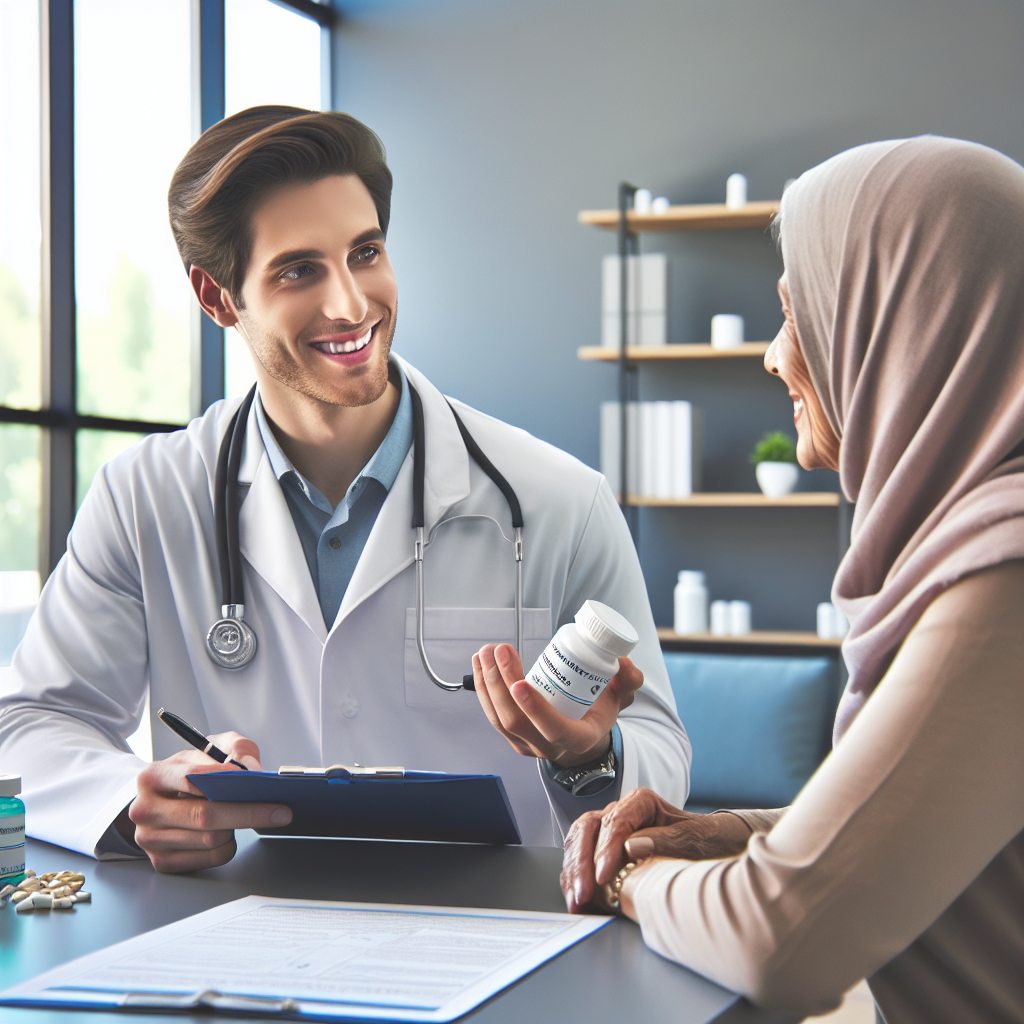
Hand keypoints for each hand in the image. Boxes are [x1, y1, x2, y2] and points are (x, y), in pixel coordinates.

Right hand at [128, 732, 292, 873]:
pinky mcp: (163, 861)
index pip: (191, 778)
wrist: (160, 799)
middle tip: (281, 810)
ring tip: (247, 814)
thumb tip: (252, 770)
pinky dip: (229, 845)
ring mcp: (150, 839)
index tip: (254, 780)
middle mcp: (145, 809)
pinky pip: (211, 858)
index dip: (224, 778)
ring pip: (210, 839)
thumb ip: (236, 748)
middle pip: (204, 815)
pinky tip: (229, 832)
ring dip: (236, 828)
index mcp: (153, 776)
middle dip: (248, 812)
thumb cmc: (189, 772)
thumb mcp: (210, 748)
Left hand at [472, 643, 643, 766]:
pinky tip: (480, 664)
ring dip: (487, 683)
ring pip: (499, 718)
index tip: (520, 682)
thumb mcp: (621, 697)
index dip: (535, 709)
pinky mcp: (511, 736)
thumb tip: (624, 664)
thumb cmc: (599, 712)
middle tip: (499, 651)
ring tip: (485, 653)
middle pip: (516, 721)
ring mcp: (526, 744)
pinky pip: (491, 714)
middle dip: (502, 684)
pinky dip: (482, 688)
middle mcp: (547, 747)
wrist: (582, 736)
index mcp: (577, 738)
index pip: (553, 729)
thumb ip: (629, 680)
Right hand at [560, 788, 751, 914]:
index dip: (606, 849)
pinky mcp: (602, 849)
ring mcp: (608, 829)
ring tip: (576, 901)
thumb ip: (667, 841)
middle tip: (584, 894)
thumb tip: (632, 847)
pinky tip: (576, 899)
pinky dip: (573, 877)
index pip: (616, 821)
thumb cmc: (706, 841)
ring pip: (579, 841)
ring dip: (573, 871)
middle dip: (582, 863)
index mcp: (641, 802)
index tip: (603, 876)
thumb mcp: (696, 840)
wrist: (714, 846)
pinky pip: (579, 858)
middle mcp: (620, 811)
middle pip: (590, 828)